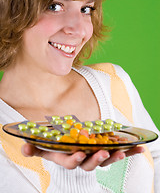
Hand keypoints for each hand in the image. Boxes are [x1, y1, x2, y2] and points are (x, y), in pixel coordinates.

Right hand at [21, 143, 144, 170]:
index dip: (75, 159)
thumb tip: (23, 147)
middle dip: (96, 160)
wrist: (69, 148)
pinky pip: (116, 152)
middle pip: (90, 164)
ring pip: (104, 159)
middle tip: (102, 153)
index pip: (70, 162)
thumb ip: (34, 148)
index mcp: (67, 159)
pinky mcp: (104, 151)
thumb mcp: (44, 147)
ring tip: (121, 152)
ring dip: (113, 156)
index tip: (79, 153)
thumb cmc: (56, 148)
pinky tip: (138, 148)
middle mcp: (82, 160)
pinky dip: (127, 151)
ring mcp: (94, 156)